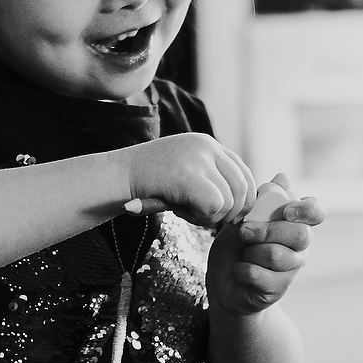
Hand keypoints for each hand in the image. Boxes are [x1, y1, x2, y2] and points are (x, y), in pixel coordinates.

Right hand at [120, 132, 255, 227]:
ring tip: (187, 211)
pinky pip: (215, 206)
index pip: (245, 174)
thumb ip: (212, 180)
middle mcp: (207, 146)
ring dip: (211, 216)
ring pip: (230, 200)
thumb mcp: (185, 174)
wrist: (117, 177)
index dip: (242, 200)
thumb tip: (245, 206)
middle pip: (243, 188)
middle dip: (231, 212)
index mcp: (208, 144)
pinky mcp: (189, 175)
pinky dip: (201, 217)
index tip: (227, 215)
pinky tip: (181, 212)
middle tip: (208, 219)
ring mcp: (198, 158)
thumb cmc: (149, 183)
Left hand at [206, 173, 324, 316]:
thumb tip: (283, 177)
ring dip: (251, 252)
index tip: (286, 212)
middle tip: (243, 232)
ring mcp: (291, 269)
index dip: (307, 210)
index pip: (317, 212)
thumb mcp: (242, 216)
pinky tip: (238, 271)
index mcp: (294, 222)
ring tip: (242, 252)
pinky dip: (242, 270)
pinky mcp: (278, 289)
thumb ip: (262, 199)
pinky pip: (260, 275)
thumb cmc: (235, 244)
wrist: (222, 281)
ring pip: (278, 256)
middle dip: (267, 231)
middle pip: (301, 235)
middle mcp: (300, 246)